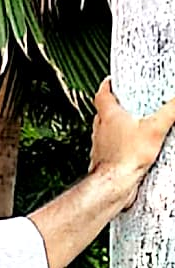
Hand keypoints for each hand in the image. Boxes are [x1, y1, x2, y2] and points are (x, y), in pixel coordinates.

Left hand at [90, 78, 174, 210]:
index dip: (108, 85)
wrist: (112, 186)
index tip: (113, 81)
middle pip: (104, 112)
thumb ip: (171, 110)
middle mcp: (100, 130)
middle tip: (129, 103)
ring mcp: (100, 147)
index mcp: (108, 115)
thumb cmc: (125, 159)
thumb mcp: (155, 128)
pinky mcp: (105, 162)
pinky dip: (120, 146)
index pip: (102, 94)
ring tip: (135, 126)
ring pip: (106, 132)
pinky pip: (111, 149)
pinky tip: (133, 150)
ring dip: (118, 128)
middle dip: (116, 106)